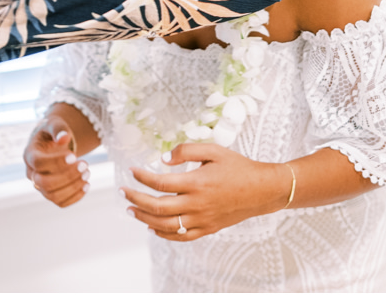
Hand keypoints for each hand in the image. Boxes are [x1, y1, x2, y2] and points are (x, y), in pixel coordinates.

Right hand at [23, 117, 89, 207]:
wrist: (52, 142)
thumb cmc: (52, 132)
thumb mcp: (54, 123)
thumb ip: (58, 128)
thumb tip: (64, 137)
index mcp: (30, 155)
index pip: (38, 163)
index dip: (56, 162)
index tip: (73, 155)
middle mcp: (32, 173)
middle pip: (44, 183)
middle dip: (67, 176)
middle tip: (85, 164)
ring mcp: (40, 186)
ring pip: (52, 196)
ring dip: (73, 187)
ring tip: (88, 173)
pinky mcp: (51, 193)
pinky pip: (61, 202)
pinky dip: (75, 197)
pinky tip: (86, 185)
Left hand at [121, 143, 291, 241]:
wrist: (262, 190)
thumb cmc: (238, 167)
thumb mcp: (214, 150)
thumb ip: (187, 150)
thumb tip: (163, 158)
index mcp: (197, 183)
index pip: (160, 183)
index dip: (142, 177)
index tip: (132, 171)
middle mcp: (197, 204)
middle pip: (158, 207)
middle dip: (136, 199)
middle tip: (123, 192)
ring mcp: (202, 219)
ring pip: (166, 225)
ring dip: (145, 218)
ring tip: (131, 210)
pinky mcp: (208, 228)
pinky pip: (182, 236)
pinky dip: (164, 234)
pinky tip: (153, 227)